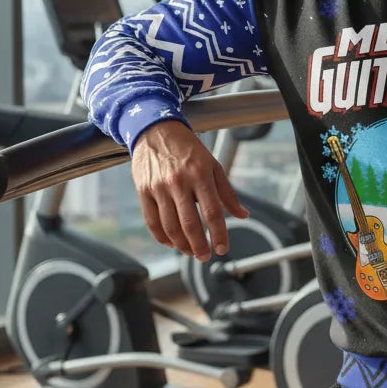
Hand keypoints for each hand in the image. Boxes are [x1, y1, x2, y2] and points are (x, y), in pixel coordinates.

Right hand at [131, 120, 248, 261]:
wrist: (156, 130)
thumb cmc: (188, 149)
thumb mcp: (213, 165)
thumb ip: (227, 193)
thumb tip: (243, 215)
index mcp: (200, 175)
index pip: (212, 212)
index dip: (219, 234)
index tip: (223, 248)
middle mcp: (179, 182)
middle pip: (189, 223)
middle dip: (199, 246)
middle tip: (205, 257)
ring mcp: (159, 187)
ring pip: (170, 226)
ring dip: (181, 245)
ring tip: (190, 251)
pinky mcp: (143, 191)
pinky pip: (152, 221)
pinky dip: (162, 237)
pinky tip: (172, 242)